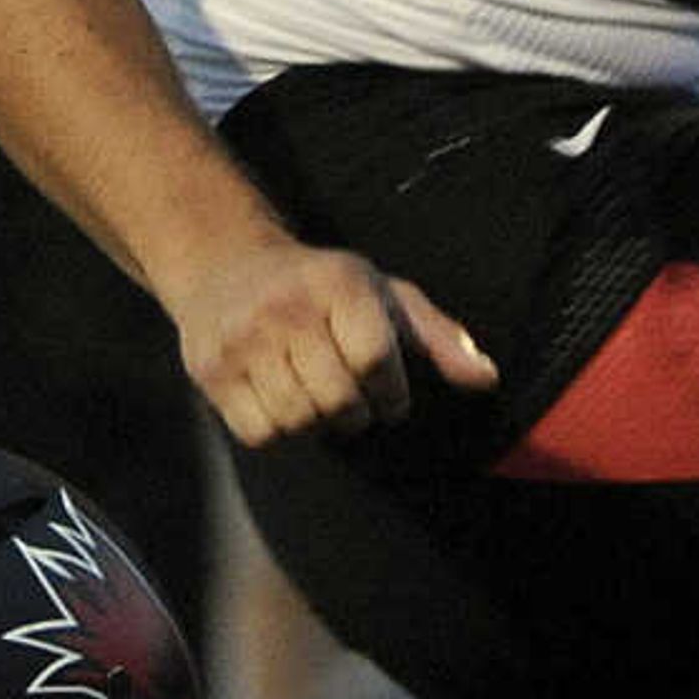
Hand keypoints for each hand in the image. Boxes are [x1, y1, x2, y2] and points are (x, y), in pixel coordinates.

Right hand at [167, 234, 494, 443]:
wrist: (226, 265)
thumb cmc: (322, 287)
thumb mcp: (386, 296)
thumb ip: (439, 338)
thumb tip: (486, 379)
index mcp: (339, 285)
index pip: (375, 360)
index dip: (391, 392)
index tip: (390, 394)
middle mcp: (287, 308)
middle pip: (339, 398)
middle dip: (357, 413)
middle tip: (353, 399)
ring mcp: (243, 340)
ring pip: (298, 420)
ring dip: (318, 423)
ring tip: (317, 397)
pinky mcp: (211, 370)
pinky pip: (259, 432)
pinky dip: (278, 430)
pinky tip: (283, 401)